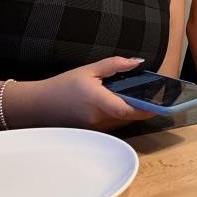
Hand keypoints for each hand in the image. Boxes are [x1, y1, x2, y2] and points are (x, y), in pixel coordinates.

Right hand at [18, 56, 153, 130]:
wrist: (36, 106)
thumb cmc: (62, 86)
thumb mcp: (89, 70)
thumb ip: (115, 65)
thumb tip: (138, 63)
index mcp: (97, 101)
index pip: (127, 110)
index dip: (146, 108)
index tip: (160, 103)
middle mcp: (96, 119)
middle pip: (127, 117)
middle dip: (141, 108)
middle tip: (153, 96)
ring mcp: (93, 130)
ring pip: (120, 122)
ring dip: (130, 112)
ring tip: (136, 98)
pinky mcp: (90, 134)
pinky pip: (110, 126)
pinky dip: (118, 117)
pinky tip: (118, 106)